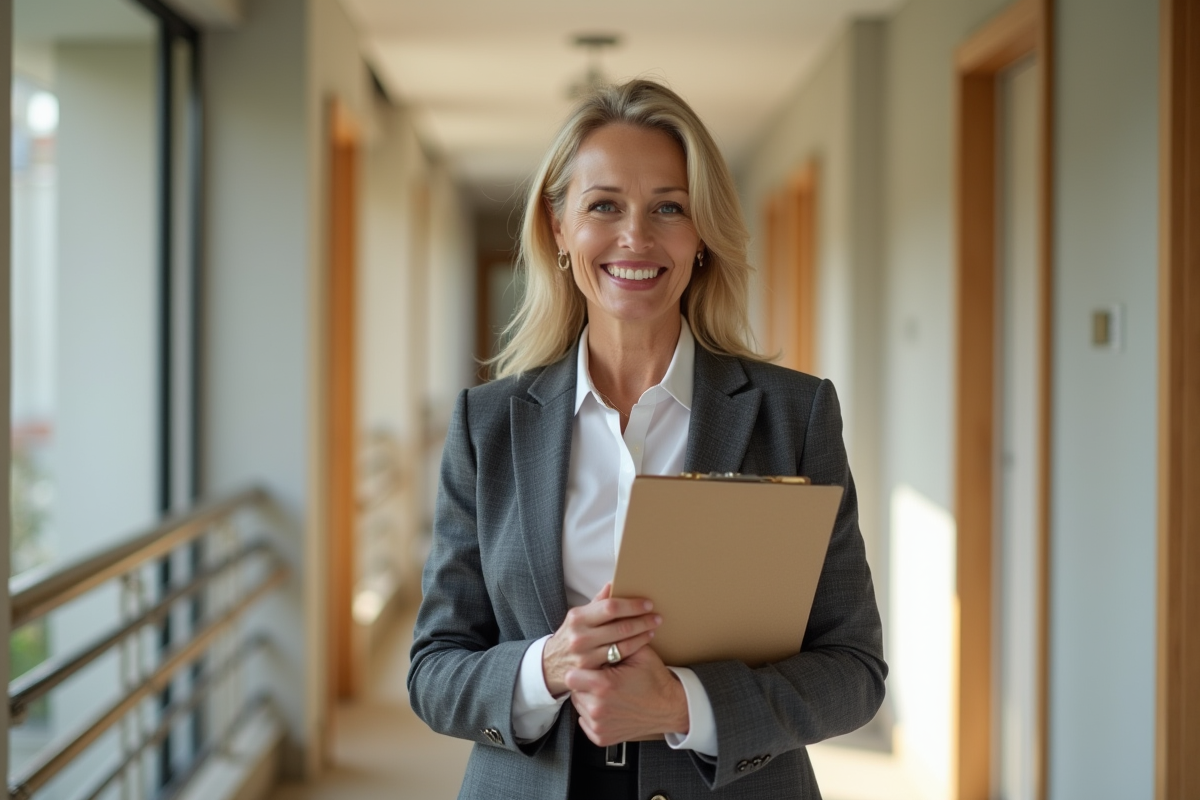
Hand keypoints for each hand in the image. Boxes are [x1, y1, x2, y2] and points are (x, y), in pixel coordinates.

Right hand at [542, 583, 660, 695]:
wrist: (552, 664)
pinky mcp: (592, 671)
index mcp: (578, 617)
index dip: (631, 605)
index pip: (610, 607)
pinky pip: (619, 658)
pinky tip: (643, 642)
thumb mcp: (579, 617)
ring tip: (652, 628)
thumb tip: (613, 584)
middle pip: (620, 627)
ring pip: (622, 644)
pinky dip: (634, 648)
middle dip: (642, 620)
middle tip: (657, 617)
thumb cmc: (571, 635)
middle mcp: (580, 636)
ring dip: (642, 635)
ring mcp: (585, 656)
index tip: (647, 603)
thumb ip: (597, 602)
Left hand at [566, 646, 689, 746]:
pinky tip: (609, 707)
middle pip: (574, 690)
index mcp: (603, 686)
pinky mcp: (601, 737)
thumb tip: (598, 631)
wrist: (669, 708)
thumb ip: (616, 642)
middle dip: (585, 683)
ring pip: (579, 705)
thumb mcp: (639, 653)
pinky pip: (585, 721)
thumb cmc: (655, 681)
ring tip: (608, 693)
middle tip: (602, 680)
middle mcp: (598, 708)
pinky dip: (593, 715)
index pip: (571, 676)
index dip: (580, 670)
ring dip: (588, 698)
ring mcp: (599, 725)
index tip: (590, 669)